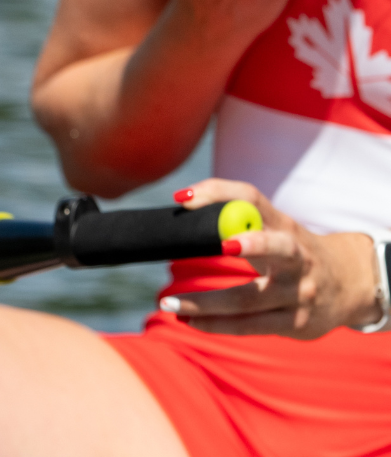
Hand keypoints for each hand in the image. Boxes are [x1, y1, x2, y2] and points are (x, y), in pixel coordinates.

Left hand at [159, 178, 383, 338]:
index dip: (220, 193)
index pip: (252, 199)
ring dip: (205, 303)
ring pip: (249, 299)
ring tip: (169, 304)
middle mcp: (297, 258)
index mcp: (284, 226)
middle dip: (254, 245)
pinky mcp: (296, 323)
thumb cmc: (292, 251)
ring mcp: (299, 293)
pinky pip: (251, 325)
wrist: (349, 285)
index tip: (184, 199)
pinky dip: (217, 324)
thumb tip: (181, 204)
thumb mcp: (275, 228)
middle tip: (221, 245)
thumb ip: (236, 216)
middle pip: (278, 248)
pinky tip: (191, 322)